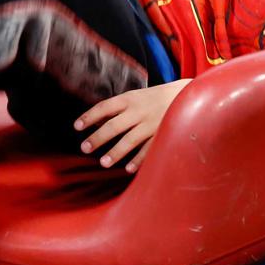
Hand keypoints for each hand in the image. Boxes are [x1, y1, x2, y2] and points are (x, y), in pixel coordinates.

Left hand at [73, 79, 190, 172]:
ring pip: (129, 140)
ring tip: (103, 162)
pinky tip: (127, 169)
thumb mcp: (136, 97)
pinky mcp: (162, 135)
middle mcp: (139, 111)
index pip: (105, 107)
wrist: (187, 95)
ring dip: (115, 152)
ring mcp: (151, 124)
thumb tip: (97, 122)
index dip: (89, 116)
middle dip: (97, 138)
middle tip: (84, 148)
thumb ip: (119, 109)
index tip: (77, 126)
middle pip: (113, 126)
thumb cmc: (155, 98)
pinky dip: (138, 160)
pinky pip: (148, 150)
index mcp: (130, 99)